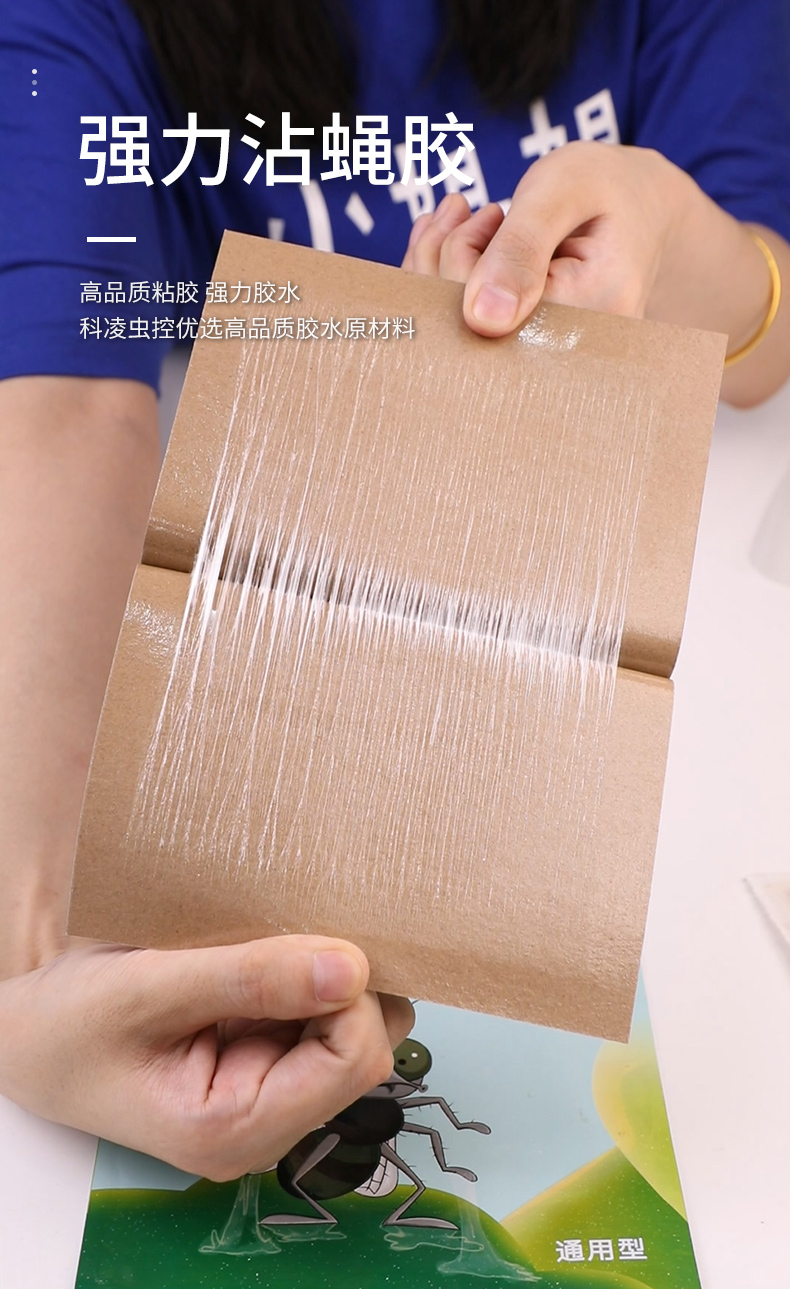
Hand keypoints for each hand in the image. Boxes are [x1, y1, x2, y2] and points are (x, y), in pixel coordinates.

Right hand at [0, 936, 412, 1180]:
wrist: (31, 1033)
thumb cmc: (70, 1023)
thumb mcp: (147, 989)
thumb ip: (249, 979)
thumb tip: (351, 970)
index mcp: (234, 1130)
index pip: (354, 1060)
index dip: (348, 994)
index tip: (306, 943)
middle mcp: (263, 1127)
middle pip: (363, 1048)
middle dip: (343, 986)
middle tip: (287, 935)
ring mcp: (266, 1099)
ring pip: (349, 1030)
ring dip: (328, 979)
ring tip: (269, 945)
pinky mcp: (262, 1067)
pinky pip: (318, 1021)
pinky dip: (307, 980)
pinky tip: (262, 958)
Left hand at [402, 140, 789, 405]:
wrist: (635, 209)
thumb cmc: (607, 192)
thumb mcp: (566, 192)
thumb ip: (521, 248)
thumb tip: (482, 322)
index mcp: (584, 321)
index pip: (481, 321)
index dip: (456, 265)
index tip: (475, 221)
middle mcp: (558, 356)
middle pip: (452, 333)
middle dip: (440, 266)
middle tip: (471, 214)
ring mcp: (533, 359)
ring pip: (443, 328)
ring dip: (440, 264)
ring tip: (476, 219)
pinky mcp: (513, 352)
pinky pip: (449, 321)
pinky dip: (441, 272)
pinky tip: (464, 233)